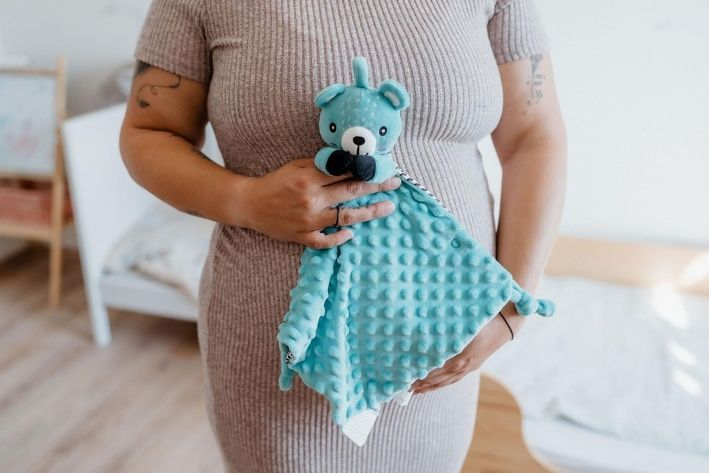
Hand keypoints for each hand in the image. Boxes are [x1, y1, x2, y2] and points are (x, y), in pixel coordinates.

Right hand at [235, 158, 400, 247]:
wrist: (250, 204)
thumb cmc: (275, 182)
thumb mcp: (295, 166)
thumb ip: (320, 165)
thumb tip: (347, 161)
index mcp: (309, 179)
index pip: (344, 173)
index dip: (366, 169)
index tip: (383, 166)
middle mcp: (311, 200)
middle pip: (351, 192)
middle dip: (376, 186)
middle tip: (395, 183)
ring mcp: (308, 220)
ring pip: (345, 218)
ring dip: (369, 213)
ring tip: (387, 208)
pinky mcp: (302, 236)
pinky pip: (324, 241)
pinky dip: (338, 238)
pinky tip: (351, 234)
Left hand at [411, 312, 514, 393]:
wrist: (506, 323)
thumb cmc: (482, 318)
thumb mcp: (462, 323)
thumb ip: (444, 329)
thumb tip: (423, 331)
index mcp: (460, 355)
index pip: (436, 370)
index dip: (420, 374)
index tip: (406, 376)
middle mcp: (464, 365)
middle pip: (439, 379)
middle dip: (421, 384)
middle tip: (404, 388)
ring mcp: (469, 367)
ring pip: (446, 382)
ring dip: (430, 387)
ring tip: (415, 391)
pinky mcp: (473, 367)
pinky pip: (454, 379)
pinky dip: (442, 384)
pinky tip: (434, 385)